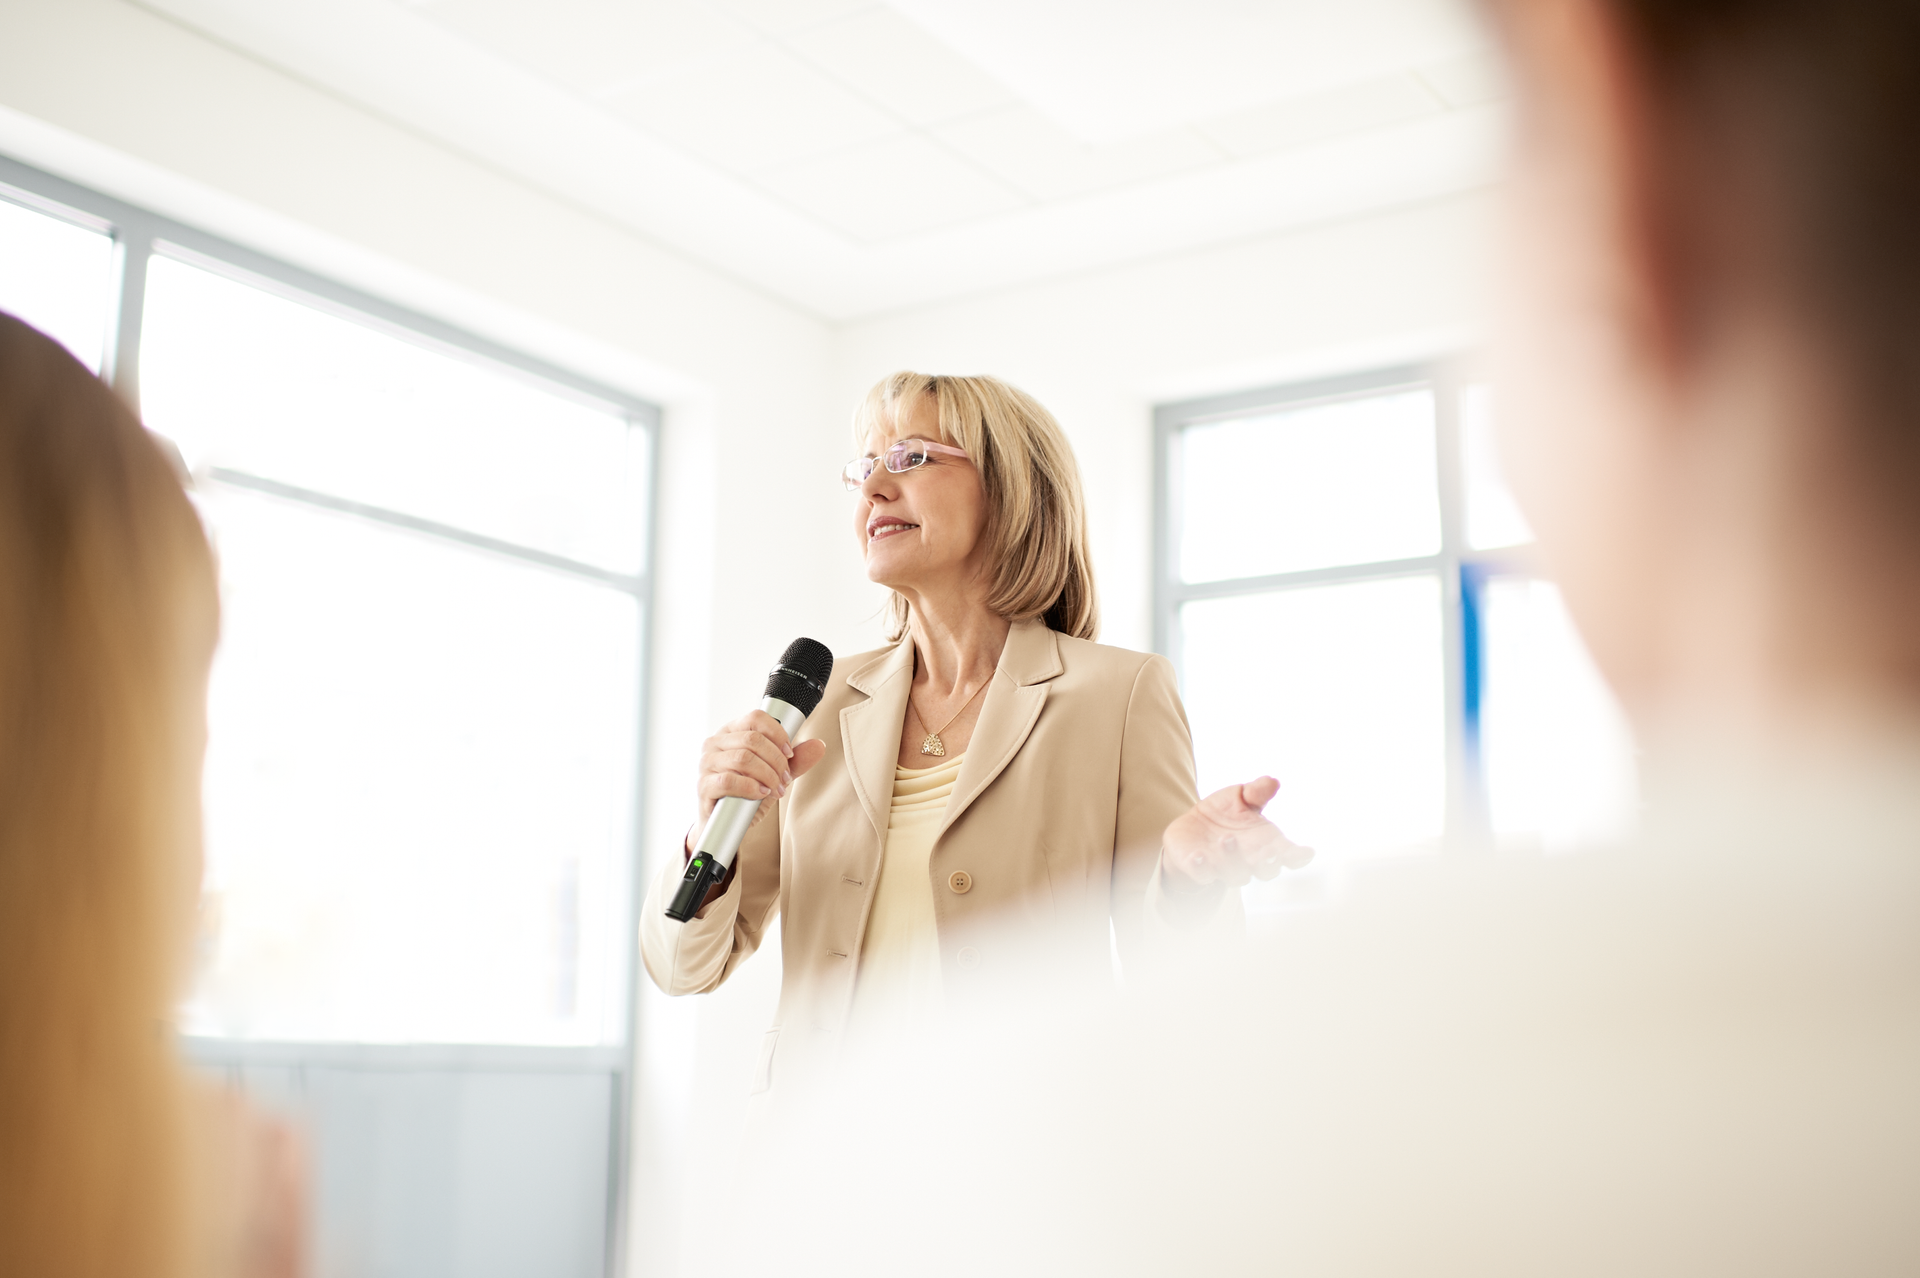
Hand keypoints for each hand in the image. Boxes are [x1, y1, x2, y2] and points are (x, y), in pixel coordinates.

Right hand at [692, 710, 828, 842]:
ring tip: (775, 789)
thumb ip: (795, 760)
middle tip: (785, 778)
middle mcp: (715, 743)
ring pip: (743, 758)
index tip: (789, 753)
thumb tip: (819, 745)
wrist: (725, 825)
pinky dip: (751, 787)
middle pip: (752, 740)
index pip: (756, 718)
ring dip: (767, 775)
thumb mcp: (775, 774)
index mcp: (731, 732)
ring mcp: (706, 764)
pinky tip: (761, 794)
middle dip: (776, 760)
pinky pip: (728, 780)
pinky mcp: (703, 786)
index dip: (778, 734)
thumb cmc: (747, 793)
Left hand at [1161, 776, 1312, 890]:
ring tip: (1226, 839)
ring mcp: (1225, 868)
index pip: (1287, 854)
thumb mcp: (1240, 797)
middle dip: (1269, 864)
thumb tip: (1271, 782)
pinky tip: (1198, 856)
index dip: (1298, 856)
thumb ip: (1255, 792)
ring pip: (1235, 874)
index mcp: (1265, 843)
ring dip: (1232, 859)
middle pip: (1266, 870)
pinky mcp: (1200, 870)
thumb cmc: (1225, 813)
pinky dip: (1201, 868)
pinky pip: (1203, 875)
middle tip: (1270, 853)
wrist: (1192, 827)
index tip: (1306, 852)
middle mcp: (1249, 861)